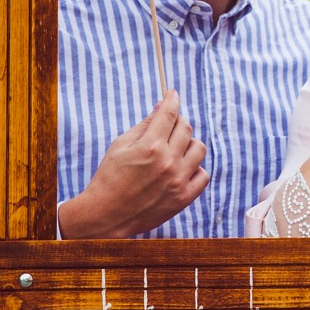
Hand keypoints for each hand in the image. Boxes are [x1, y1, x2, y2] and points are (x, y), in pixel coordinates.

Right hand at [59, 92, 208, 238]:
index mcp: (150, 147)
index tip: (172, 94)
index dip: (172, 99)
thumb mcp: (120, 145)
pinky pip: (203, 174)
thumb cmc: (109, 177)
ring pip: (199, 148)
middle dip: (177, 121)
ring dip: (189, 143)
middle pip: (186, 128)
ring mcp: (178, 181)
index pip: (169, 113)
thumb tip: (161, 107)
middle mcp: (168, 162)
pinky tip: (181, 168)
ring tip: (174, 149)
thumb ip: (144, 125)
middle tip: (168, 125)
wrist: (106, 216)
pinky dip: (195, 168)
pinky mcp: (184, 198)